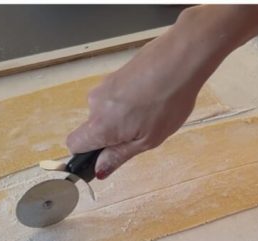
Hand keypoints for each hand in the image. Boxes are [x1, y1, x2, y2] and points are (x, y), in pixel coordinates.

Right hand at [66, 31, 203, 178]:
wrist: (184, 54)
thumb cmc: (170, 99)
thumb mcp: (148, 139)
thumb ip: (119, 156)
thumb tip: (99, 170)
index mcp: (100, 126)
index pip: (73, 145)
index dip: (86, 153)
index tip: (105, 153)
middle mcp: (95, 105)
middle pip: (92, 127)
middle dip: (111, 133)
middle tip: (140, 131)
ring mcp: (104, 86)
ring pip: (105, 110)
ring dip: (122, 115)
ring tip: (150, 110)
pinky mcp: (116, 73)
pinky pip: (115, 95)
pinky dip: (129, 99)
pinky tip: (151, 95)